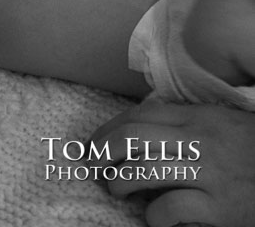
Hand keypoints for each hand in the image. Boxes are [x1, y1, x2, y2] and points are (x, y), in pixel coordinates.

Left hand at [89, 99, 254, 225]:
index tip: (94, 142)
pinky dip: (155, 217)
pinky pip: (172, 210)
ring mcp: (210, 174)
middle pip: (134, 138)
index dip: (110, 128)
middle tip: (92, 165)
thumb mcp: (221, 123)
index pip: (141, 114)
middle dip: (103, 151)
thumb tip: (141, 128)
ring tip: (117, 189)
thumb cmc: (253, 150)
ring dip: (121, 183)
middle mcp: (201, 140)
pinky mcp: (221, 209)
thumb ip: (186, 121)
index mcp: (200, 117)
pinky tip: (154, 219)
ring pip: (145, 173)